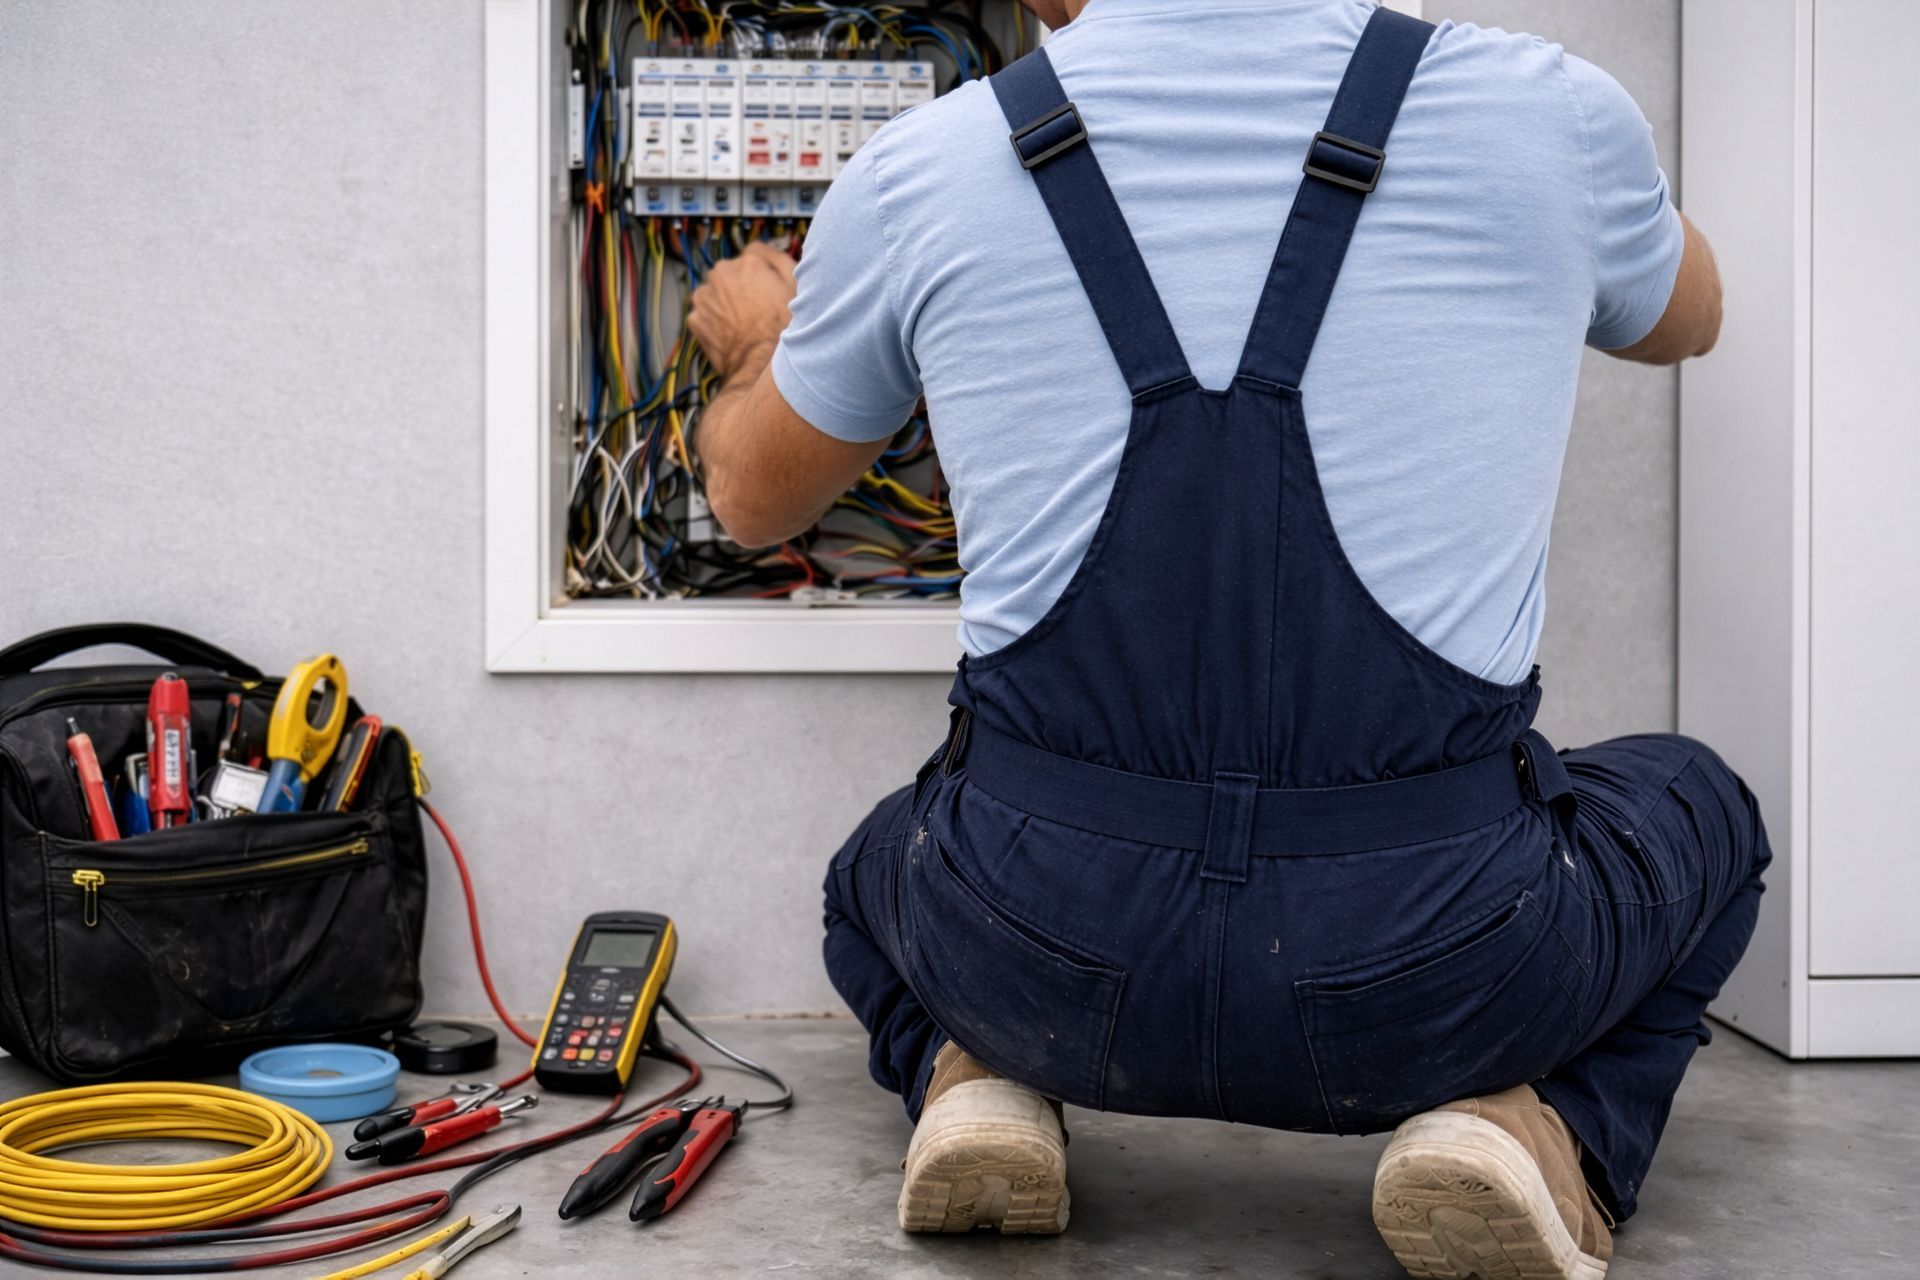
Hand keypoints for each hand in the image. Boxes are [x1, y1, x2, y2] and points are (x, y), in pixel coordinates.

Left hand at [687, 242, 798, 377]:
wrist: (760, 367)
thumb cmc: (783, 329)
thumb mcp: (796, 286)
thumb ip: (778, 259)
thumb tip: (762, 250)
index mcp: (747, 263)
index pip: (753, 260)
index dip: (764, 278)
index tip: (769, 294)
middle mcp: (721, 274)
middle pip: (731, 275)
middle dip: (741, 289)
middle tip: (758, 311)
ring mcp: (704, 297)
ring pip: (716, 293)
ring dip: (726, 303)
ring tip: (745, 324)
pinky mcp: (695, 319)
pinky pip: (706, 314)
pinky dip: (715, 322)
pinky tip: (732, 333)